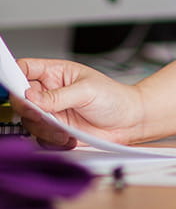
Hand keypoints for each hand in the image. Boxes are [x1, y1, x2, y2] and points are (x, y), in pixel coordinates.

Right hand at [13, 58, 143, 148]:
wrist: (129, 121)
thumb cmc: (115, 98)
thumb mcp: (87, 91)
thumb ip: (58, 95)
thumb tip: (31, 96)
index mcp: (56, 73)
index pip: (25, 68)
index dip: (14, 75)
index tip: (15, 87)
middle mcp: (50, 92)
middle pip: (20, 98)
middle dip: (30, 109)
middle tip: (44, 114)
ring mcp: (51, 112)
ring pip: (28, 121)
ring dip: (44, 128)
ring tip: (65, 128)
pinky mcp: (54, 130)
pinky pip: (39, 138)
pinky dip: (51, 140)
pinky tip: (69, 137)